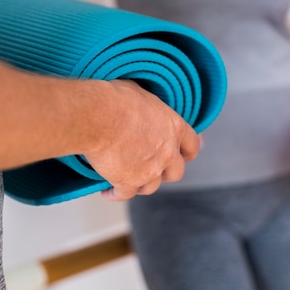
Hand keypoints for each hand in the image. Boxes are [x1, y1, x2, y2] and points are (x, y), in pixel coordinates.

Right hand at [84, 80, 200, 201]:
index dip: (187, 153)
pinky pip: (125, 195)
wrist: (97, 116)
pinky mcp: (128, 182)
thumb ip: (149, 108)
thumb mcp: (141, 94)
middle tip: (154, 170)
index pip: (192, 145)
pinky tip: (108, 191)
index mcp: (173, 127)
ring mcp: (150, 170)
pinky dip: (116, 194)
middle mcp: (167, 152)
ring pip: (151, 187)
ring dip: (141, 184)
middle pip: (176, 172)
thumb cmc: (115, 100)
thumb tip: (140, 104)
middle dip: (166, 173)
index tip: (184, 156)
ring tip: (129, 179)